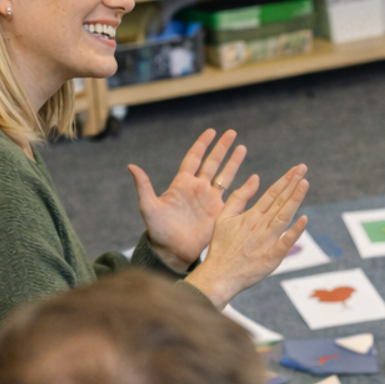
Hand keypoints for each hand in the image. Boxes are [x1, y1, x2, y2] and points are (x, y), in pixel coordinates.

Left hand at [129, 129, 246, 270]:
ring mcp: (210, 200)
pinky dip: (243, 187)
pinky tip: (253, 178)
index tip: (211, 132)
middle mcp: (198, 189)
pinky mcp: (219, 212)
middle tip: (232, 133)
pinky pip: (233, 196)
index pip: (194, 158)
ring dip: (233, 162)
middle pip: (212, 162)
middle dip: (222, 147)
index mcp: (182, 184)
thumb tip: (131, 166)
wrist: (174, 251)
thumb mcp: (149, 207)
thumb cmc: (158, 231)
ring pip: (225, 175)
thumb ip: (143, 186)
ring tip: (242, 148)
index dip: (202, 145)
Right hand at [185, 165, 309, 306]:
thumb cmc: (221, 247)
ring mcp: (267, 241)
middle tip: (304, 169)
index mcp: (250, 216)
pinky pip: (286, 243)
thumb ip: (239, 197)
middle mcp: (260, 226)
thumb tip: (255, 178)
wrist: (219, 275)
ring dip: (295, 199)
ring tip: (304, 184)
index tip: (297, 170)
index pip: (271, 194)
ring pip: (284, 216)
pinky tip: (304, 219)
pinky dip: (295, 231)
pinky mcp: (272, 257)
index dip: (285, 180)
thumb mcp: (223, 217)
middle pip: (280, 201)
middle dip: (293, 184)